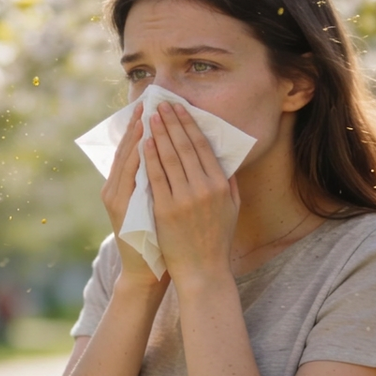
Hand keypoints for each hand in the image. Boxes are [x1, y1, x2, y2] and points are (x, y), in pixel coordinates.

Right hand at [100, 102, 156, 283]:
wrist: (146, 270)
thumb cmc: (156, 238)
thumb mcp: (153, 206)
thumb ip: (156, 183)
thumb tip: (168, 156)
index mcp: (124, 186)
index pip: (133, 150)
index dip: (141, 128)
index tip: (152, 107)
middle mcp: (115, 189)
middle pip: (126, 150)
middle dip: (138, 126)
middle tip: (148, 103)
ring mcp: (116, 198)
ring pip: (125, 161)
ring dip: (136, 138)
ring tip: (146, 117)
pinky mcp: (120, 209)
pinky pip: (129, 179)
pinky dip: (136, 160)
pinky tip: (144, 145)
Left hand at [143, 102, 240, 282]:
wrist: (202, 270)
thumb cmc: (216, 240)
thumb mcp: (231, 209)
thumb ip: (229, 183)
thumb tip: (223, 158)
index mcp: (221, 185)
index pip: (203, 147)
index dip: (190, 125)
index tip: (180, 108)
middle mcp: (204, 188)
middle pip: (184, 147)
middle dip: (172, 122)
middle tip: (162, 104)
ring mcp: (184, 199)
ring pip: (168, 158)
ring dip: (158, 134)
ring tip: (150, 116)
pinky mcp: (165, 210)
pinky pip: (155, 178)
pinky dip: (149, 158)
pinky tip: (143, 142)